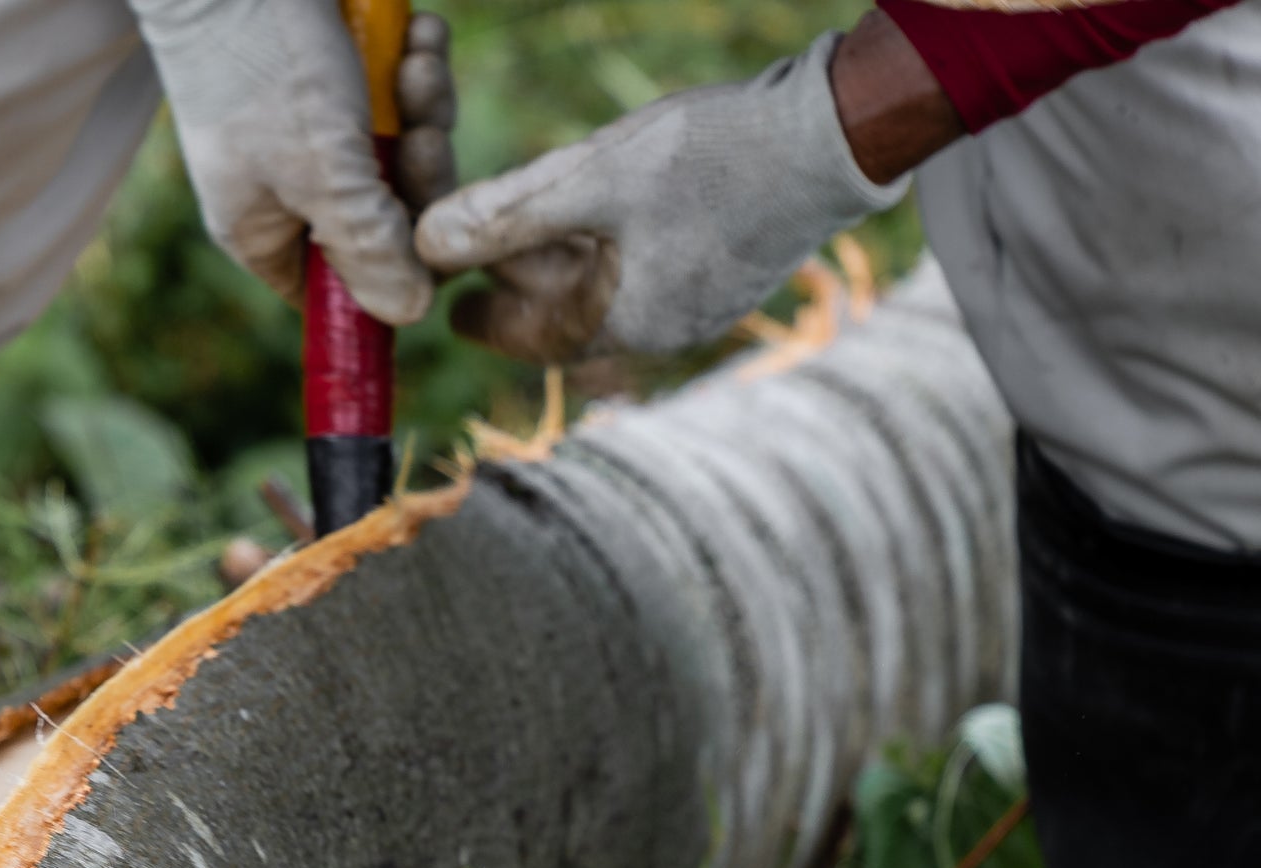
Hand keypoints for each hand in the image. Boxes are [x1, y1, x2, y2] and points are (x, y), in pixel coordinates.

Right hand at [133, 0, 455, 325]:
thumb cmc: (264, 60)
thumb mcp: (322, 172)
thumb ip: (367, 248)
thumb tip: (407, 313)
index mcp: (265, 229)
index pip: (341, 291)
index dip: (394, 273)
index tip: (433, 240)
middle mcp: (291, 186)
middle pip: (388, 221)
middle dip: (422, 174)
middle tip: (425, 133)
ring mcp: (317, 129)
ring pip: (404, 151)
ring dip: (427, 107)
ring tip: (416, 64)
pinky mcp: (343, 75)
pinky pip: (402, 92)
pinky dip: (418, 64)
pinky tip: (419, 35)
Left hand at [413, 33, 903, 362]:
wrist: (837, 136)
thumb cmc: (714, 157)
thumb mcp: (592, 178)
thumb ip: (507, 214)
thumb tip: (423, 242)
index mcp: (626, 322)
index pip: (533, 338)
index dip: (486, 320)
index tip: (455, 312)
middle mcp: (662, 325)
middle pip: (565, 312)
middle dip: (517, 283)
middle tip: (475, 267)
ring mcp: (699, 297)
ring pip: (604, 286)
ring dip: (559, 259)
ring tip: (523, 234)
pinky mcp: (724, 264)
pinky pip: (645, 267)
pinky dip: (605, 246)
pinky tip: (596, 214)